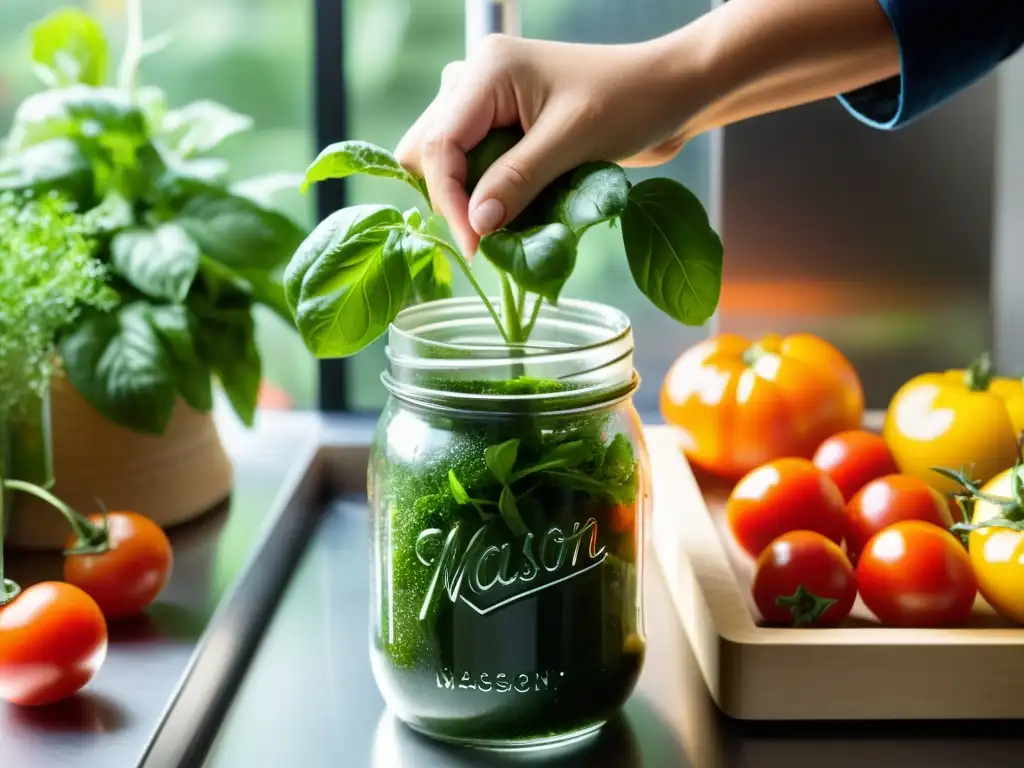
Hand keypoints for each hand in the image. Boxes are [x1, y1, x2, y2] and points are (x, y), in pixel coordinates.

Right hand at [394, 34, 696, 254]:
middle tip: (486, 237)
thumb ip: (518, 181)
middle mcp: (477, 81)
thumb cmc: (632, 101)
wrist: (672, 91)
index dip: (449, 199)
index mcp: (487, 71)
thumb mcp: (574, 143)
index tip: (476, 245)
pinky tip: (512, 211)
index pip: (438, 144)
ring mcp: (488, 103)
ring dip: (468, 198)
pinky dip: (486, 194)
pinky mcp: (504, 125)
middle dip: (451, 197)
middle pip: (428, 150)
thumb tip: (476, 225)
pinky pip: (473, 165)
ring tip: (502, 225)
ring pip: (446, 160)